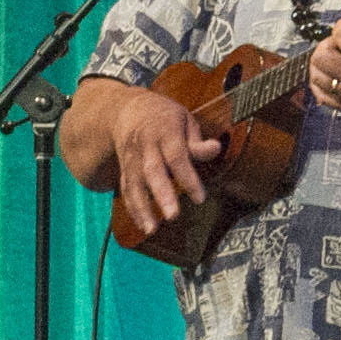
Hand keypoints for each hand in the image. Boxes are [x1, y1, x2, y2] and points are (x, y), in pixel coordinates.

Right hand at [94, 82, 210, 235]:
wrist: (127, 110)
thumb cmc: (164, 117)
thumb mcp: (185, 119)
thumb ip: (197, 140)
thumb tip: (216, 149)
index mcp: (165, 132)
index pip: (177, 157)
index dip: (188, 178)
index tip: (200, 199)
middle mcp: (146, 147)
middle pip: (153, 172)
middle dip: (162, 195)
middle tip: (173, 216)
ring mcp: (132, 159)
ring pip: (134, 184)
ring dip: (142, 208)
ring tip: (152, 230)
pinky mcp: (124, 169)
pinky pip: (126, 190)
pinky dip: (132, 209)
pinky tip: (142, 226)